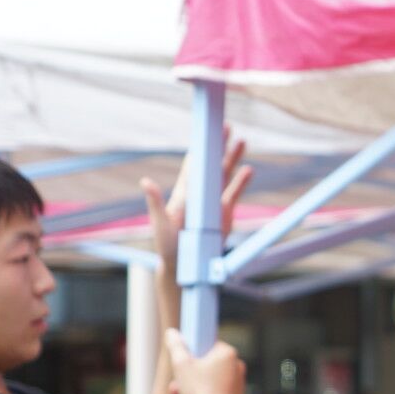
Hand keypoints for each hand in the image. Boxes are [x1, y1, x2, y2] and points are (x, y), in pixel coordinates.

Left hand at [145, 134, 252, 280]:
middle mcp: (199, 194)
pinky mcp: (224, 213)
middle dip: (218, 146)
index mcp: (183, 193)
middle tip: (226, 126)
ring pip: (225, 175)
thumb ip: (155, 202)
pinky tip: (249, 170)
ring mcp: (213, 203)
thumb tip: (145, 181)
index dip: (198, 149)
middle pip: (211, 165)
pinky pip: (234, 193)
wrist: (185, 266)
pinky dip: (242, 182)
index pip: (192, 166)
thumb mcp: (160, 224)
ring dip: (232, 159)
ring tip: (242, 142)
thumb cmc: (167, 246)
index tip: (204, 132)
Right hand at [165, 331, 245, 393]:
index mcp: (228, 353)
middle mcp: (237, 367)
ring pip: (205, 383)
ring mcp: (237, 384)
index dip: (191, 353)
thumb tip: (172, 332)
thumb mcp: (180, 365)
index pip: (207, 346)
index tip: (182, 361)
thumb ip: (175, 346)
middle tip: (174, 386)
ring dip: (187, 390)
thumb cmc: (199, 392)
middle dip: (184, 377)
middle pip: (204, 366)